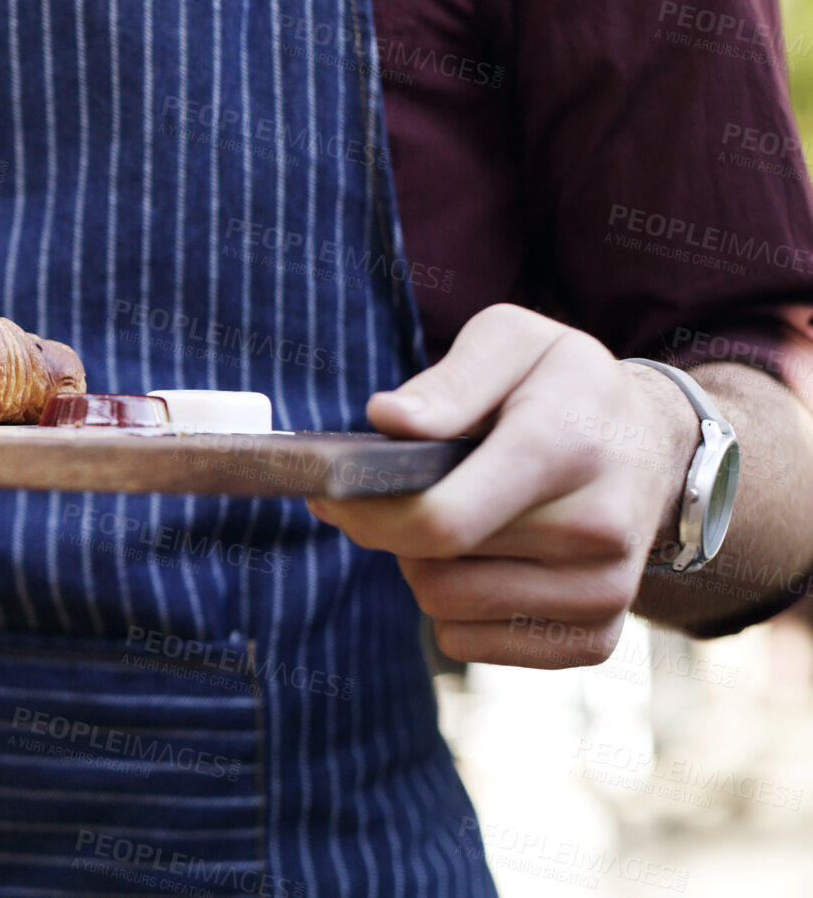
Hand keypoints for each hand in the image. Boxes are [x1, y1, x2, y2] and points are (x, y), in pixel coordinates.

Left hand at [306, 304, 695, 667]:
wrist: (656, 447)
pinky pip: (470, 645)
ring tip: (458, 518)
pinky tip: (487, 560)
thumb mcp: (516, 342)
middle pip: (432, 567)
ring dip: (426, 568)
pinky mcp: (596, 639)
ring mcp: (604, 592)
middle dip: (394, 529)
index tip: (330, 493)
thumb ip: (450, 380)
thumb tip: (388, 419)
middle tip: (407, 491)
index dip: (367, 514)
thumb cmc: (566, 388)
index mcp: (566, 448)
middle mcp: (597, 528)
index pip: (441, 519)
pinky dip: (457, 608)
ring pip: (445, 609)